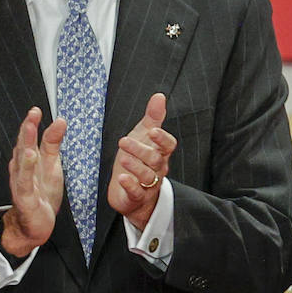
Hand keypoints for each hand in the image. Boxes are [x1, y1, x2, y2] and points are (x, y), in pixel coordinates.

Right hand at [2, 107, 66, 254]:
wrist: (34, 225)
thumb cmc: (41, 193)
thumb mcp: (51, 165)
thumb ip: (53, 144)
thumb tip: (60, 121)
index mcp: (28, 160)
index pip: (29, 139)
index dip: (32, 124)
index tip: (37, 110)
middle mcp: (22, 169)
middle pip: (23, 146)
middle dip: (27, 129)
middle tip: (33, 113)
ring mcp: (22, 183)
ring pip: (22, 161)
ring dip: (25, 144)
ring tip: (29, 129)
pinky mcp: (25, 197)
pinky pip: (25, 181)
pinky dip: (27, 168)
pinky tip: (30, 156)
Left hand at [107, 93, 176, 227]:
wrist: (133, 192)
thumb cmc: (139, 160)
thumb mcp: (143, 136)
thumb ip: (153, 117)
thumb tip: (159, 96)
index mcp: (160, 153)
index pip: (168, 145)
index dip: (162, 139)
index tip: (153, 131)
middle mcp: (158, 168)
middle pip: (155, 159)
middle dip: (140, 150)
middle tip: (124, 141)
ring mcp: (149, 184)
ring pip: (147, 176)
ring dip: (135, 166)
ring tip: (123, 158)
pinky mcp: (137, 197)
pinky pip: (137, 192)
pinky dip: (131, 185)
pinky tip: (122, 178)